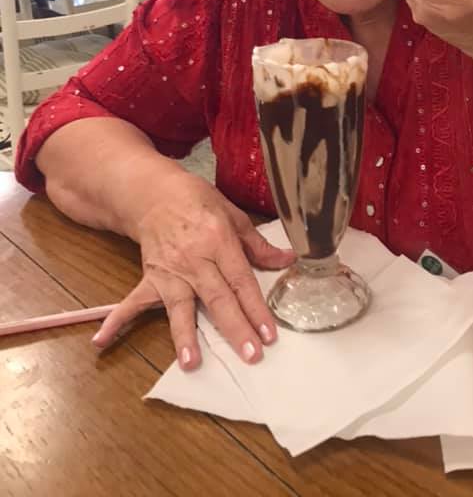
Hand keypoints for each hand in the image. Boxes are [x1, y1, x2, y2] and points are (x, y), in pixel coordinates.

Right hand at [92, 176, 293, 368]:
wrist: (153, 193)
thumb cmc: (198, 201)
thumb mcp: (232, 214)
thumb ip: (257, 244)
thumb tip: (287, 260)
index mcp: (218, 241)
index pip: (241, 280)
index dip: (256, 308)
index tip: (269, 334)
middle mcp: (194, 260)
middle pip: (218, 299)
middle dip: (235, 328)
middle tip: (250, 355)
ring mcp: (169, 271)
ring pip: (180, 307)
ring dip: (185, 336)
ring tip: (191, 363)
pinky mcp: (150, 277)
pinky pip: (133, 301)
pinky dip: (117, 320)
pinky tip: (102, 341)